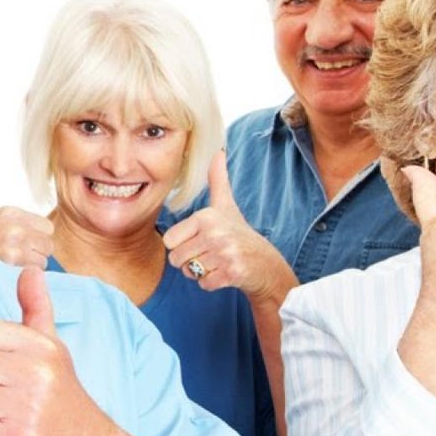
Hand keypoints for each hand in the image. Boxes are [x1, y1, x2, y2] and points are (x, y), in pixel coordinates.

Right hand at [0, 206, 52, 267]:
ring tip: (15, 264)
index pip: (47, 227)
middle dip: (38, 251)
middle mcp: (15, 229)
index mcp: (11, 214)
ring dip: (31, 265)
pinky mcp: (9, 266)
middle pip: (48, 245)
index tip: (27, 240)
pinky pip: (31, 273)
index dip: (39, 235)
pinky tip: (11, 272)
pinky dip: (23, 276)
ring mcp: (13, 248)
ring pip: (42, 261)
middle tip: (23, 254)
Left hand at [0, 267, 112, 435]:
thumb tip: (30, 269)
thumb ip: (35, 308)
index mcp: (42, 347)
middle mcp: (37, 374)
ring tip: (10, 411)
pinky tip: (9, 430)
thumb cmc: (60, 389)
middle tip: (5, 390)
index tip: (7, 363)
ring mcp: (28, 408)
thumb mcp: (52, 345)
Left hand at [163, 151, 296, 301]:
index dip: (181, 245)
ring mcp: (225, 253)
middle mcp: (215, 232)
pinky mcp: (232, 273)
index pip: (169, 240)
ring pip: (189, 272)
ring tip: (218, 263)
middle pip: (176, 259)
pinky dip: (212, 283)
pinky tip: (226, 273)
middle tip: (210, 255)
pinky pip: (204, 284)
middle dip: (189, 262)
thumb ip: (218, 180)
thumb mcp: (227, 205)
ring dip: (200, 273)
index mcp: (207, 216)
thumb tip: (217, 151)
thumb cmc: (240, 234)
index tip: (200, 241)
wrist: (266, 264)